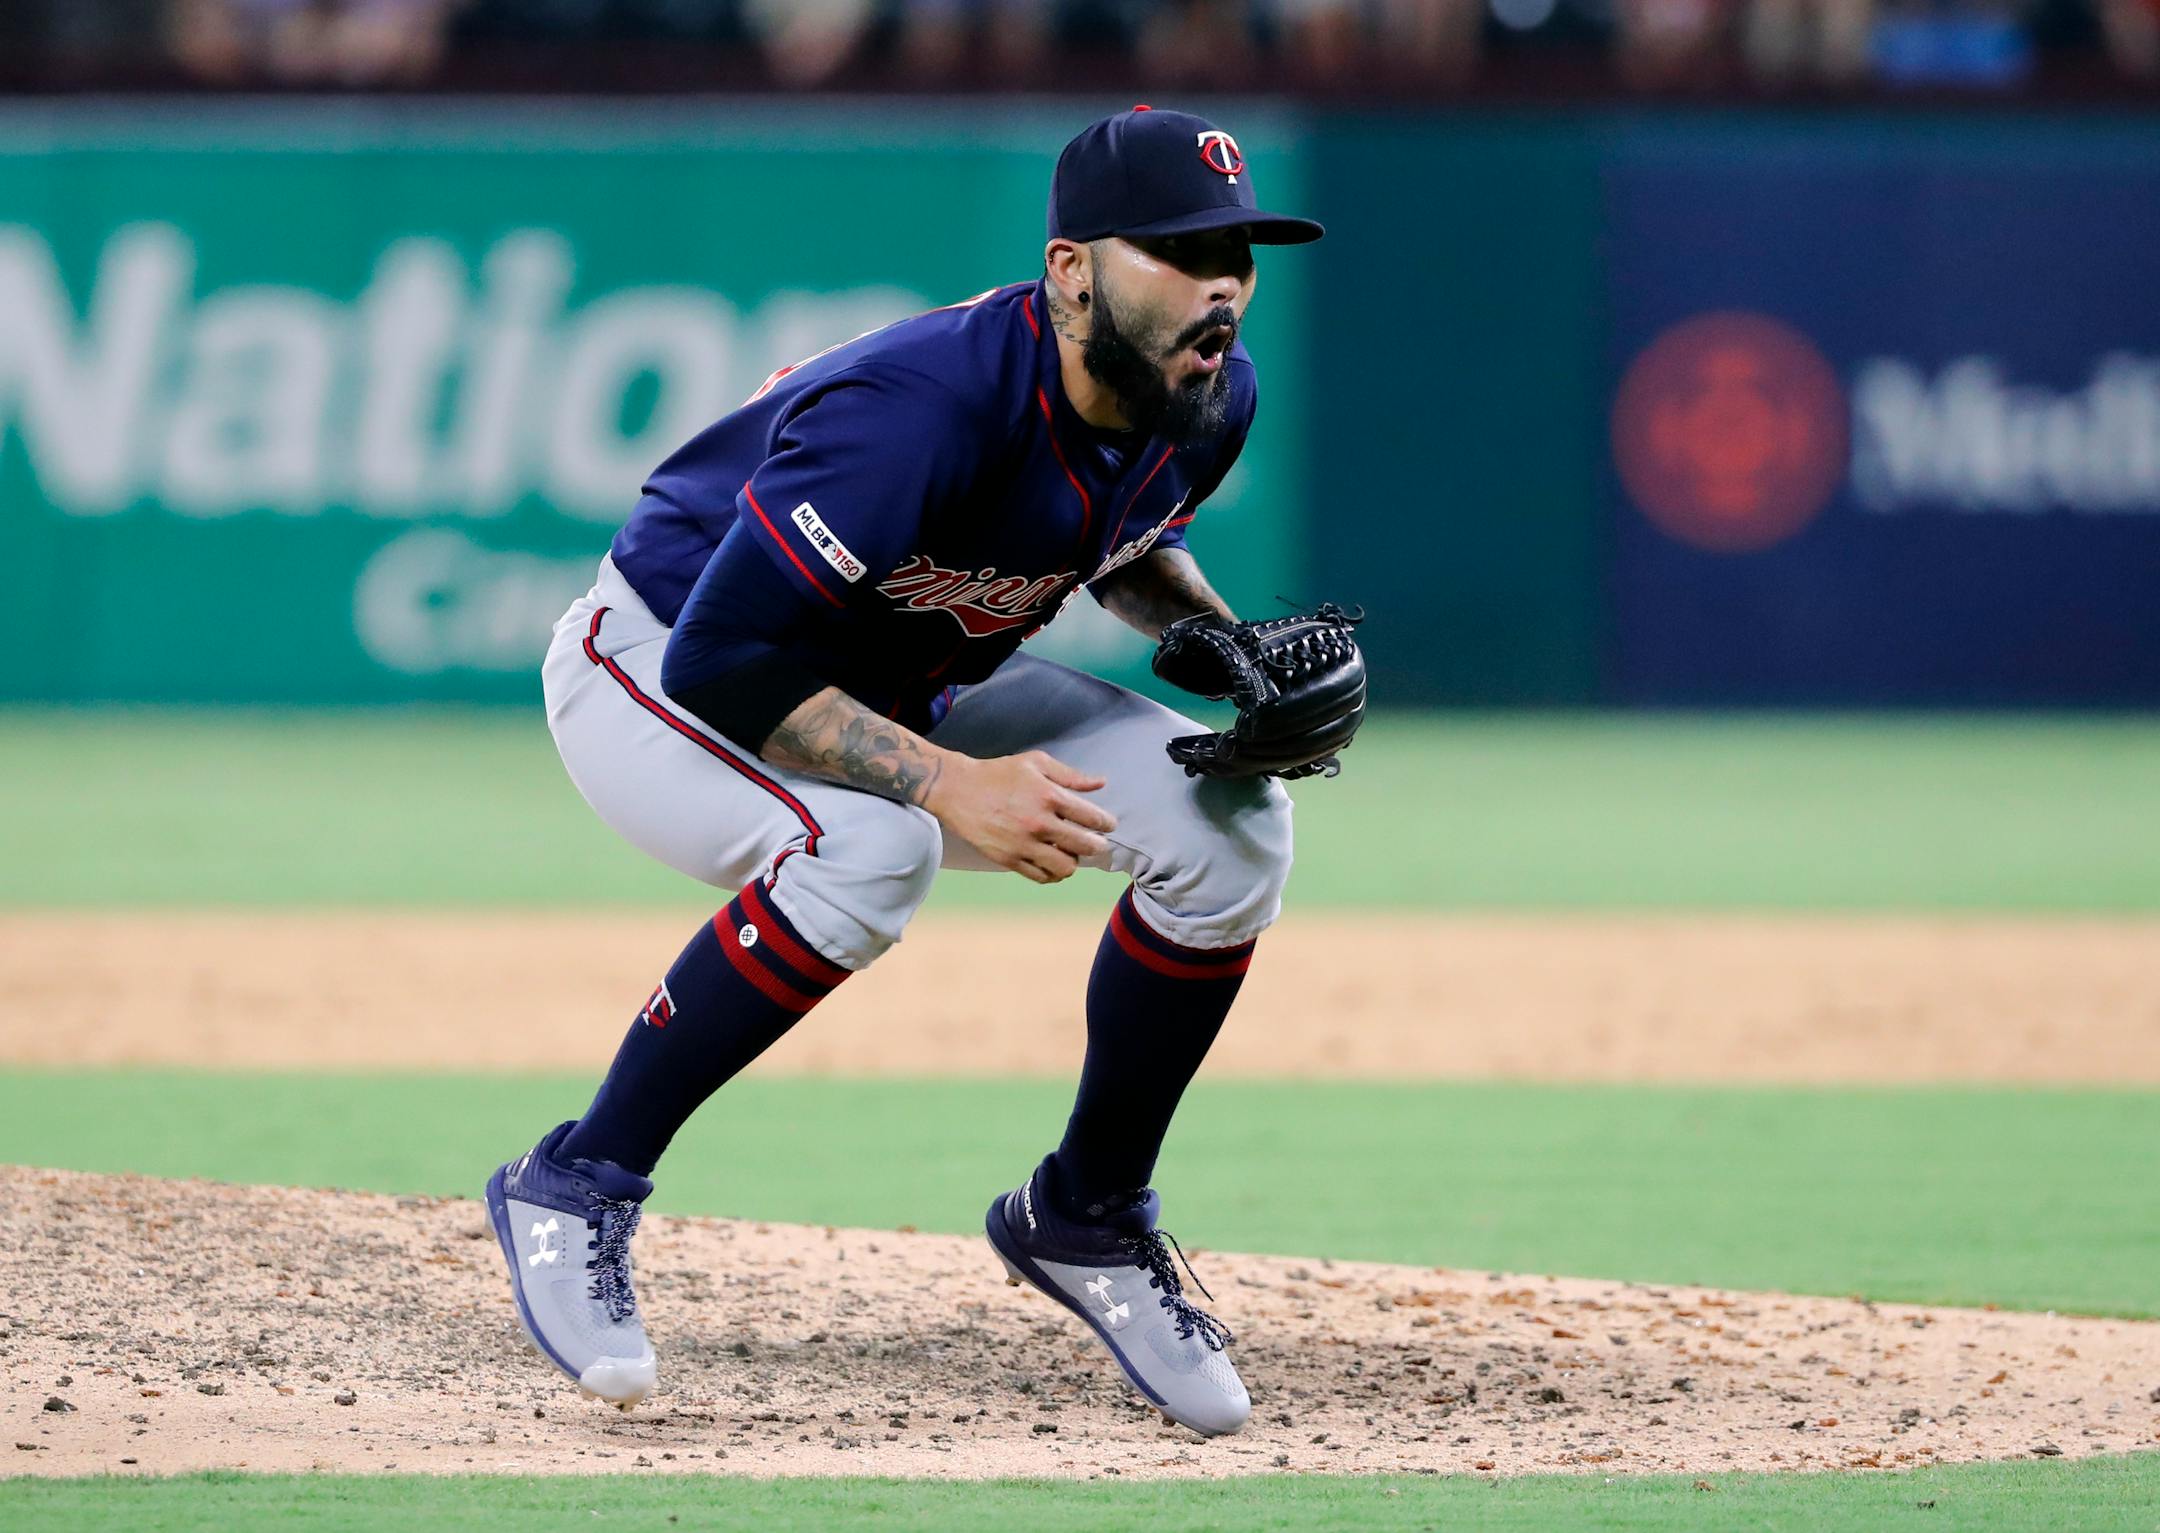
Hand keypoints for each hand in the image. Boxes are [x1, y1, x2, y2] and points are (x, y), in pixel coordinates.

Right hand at [924, 751, 1117, 883]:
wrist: (957, 790)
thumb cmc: (998, 773)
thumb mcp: (1036, 763)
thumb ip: (1070, 775)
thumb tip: (1100, 783)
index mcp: (1049, 796)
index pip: (1092, 817)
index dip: (1106, 823)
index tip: (1108, 825)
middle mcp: (1039, 823)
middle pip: (1085, 846)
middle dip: (1097, 845)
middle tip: (1097, 842)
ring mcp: (1023, 844)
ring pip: (1065, 867)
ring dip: (1074, 861)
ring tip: (1071, 852)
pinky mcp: (1009, 859)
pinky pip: (1041, 876)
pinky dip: (1053, 873)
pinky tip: (1054, 863)